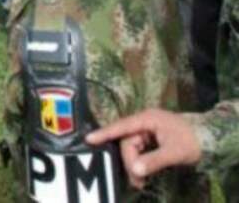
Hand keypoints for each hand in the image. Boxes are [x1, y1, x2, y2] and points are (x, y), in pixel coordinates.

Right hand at [85, 109, 201, 189]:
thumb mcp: (175, 152)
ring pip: (131, 148)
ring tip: (141, 181)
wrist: (210, 138)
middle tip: (137, 181)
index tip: (89, 139)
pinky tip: (143, 173)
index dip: (105, 133)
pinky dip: (139, 162)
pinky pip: (137, 150)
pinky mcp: (149, 139)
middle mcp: (144, 123)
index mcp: (147, 119)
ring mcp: (146, 130)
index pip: (122, 127)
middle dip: (130, 161)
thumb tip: (135, 170)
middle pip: (127, 142)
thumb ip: (154, 160)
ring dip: (134, 164)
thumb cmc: (192, 140)